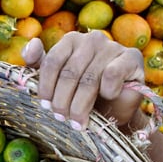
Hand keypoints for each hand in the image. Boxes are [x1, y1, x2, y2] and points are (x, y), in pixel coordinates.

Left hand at [21, 31, 150, 131]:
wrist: (117, 111)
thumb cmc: (87, 97)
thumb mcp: (60, 82)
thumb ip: (41, 64)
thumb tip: (32, 44)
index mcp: (72, 40)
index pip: (52, 61)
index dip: (46, 86)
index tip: (45, 106)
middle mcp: (92, 39)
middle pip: (69, 72)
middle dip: (62, 101)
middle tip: (62, 119)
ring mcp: (113, 46)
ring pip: (89, 78)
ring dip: (81, 105)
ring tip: (77, 122)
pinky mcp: (131, 57)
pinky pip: (112, 75)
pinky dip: (107, 92)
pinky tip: (107, 98)